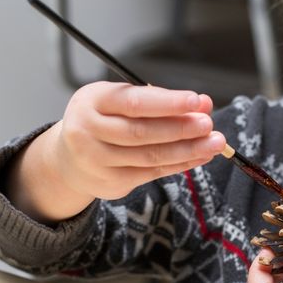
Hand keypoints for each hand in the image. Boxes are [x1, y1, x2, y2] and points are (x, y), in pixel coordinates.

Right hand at [7, 82, 225, 222]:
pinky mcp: (110, 182)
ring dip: (187, 149)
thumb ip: (155, 100)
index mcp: (91, 101)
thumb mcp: (116, 101)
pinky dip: (179, 164)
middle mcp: (88, 131)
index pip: (134, 102)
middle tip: (208, 124)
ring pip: (149, 156)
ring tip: (214, 142)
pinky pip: (152, 173)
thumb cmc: (101, 121)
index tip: (197, 101)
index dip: (167, 103)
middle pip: (141, 132)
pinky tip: (199, 156)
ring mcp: (97, 161)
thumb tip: (200, 104)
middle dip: (180, 128)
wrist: (68, 160)